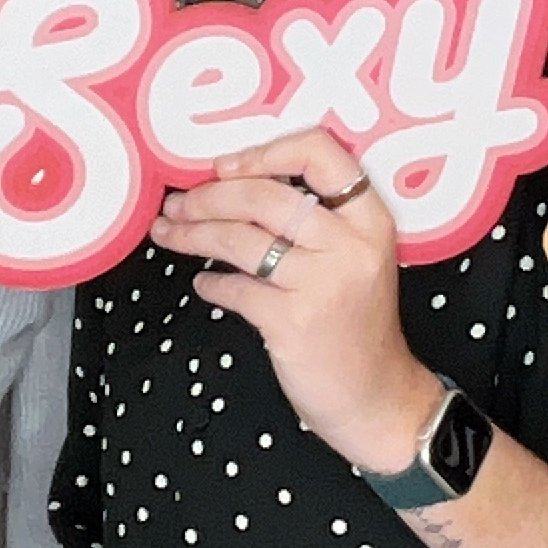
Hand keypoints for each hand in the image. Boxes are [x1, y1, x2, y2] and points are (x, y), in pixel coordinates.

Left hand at [146, 129, 434, 474]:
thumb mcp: (359, 259)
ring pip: (241, 239)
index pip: (320, 153)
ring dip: (194, 233)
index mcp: (370, 220)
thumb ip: (319, 221)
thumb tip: (238, 184)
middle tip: (179, 203)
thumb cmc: (358, 324)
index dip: (265, 152)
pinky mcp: (293, 323)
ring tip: (170, 233)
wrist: (377, 395)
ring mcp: (322, 284)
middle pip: (266, 195)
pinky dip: (211, 284)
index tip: (226, 166)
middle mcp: (350, 246)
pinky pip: (235, 289)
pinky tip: (203, 283)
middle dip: (209, 197)